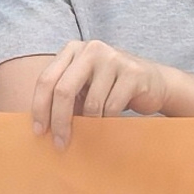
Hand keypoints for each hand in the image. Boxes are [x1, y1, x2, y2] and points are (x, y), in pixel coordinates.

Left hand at [25, 39, 179, 145]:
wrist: (154, 83)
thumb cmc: (110, 88)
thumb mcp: (83, 86)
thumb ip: (63, 95)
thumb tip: (41, 126)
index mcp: (73, 50)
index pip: (46, 80)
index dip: (39, 108)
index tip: (39, 132)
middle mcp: (91, 49)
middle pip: (63, 90)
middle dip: (59, 122)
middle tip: (60, 143)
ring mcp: (113, 58)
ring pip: (90, 103)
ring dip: (90, 124)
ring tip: (93, 131)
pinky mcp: (133, 72)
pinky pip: (112, 107)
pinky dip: (108, 121)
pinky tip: (111, 123)